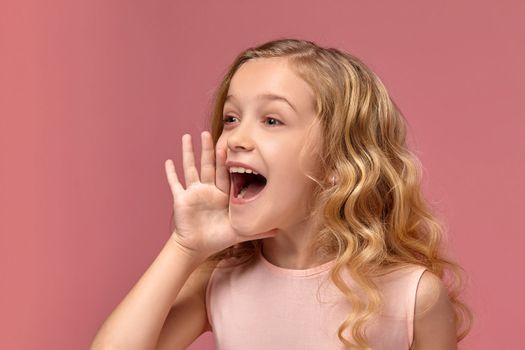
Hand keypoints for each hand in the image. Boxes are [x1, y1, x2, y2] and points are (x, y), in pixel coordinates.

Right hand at [164, 131, 276, 259]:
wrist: (197, 247)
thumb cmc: (218, 238)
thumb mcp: (240, 232)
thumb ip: (258, 230)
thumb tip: (279, 230)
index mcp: (222, 194)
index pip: (223, 173)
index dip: (223, 161)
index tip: (225, 147)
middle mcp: (207, 190)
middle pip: (207, 165)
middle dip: (207, 150)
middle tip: (207, 134)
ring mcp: (194, 193)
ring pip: (190, 169)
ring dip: (188, 153)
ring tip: (187, 137)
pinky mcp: (181, 199)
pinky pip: (175, 184)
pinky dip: (171, 174)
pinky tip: (168, 161)